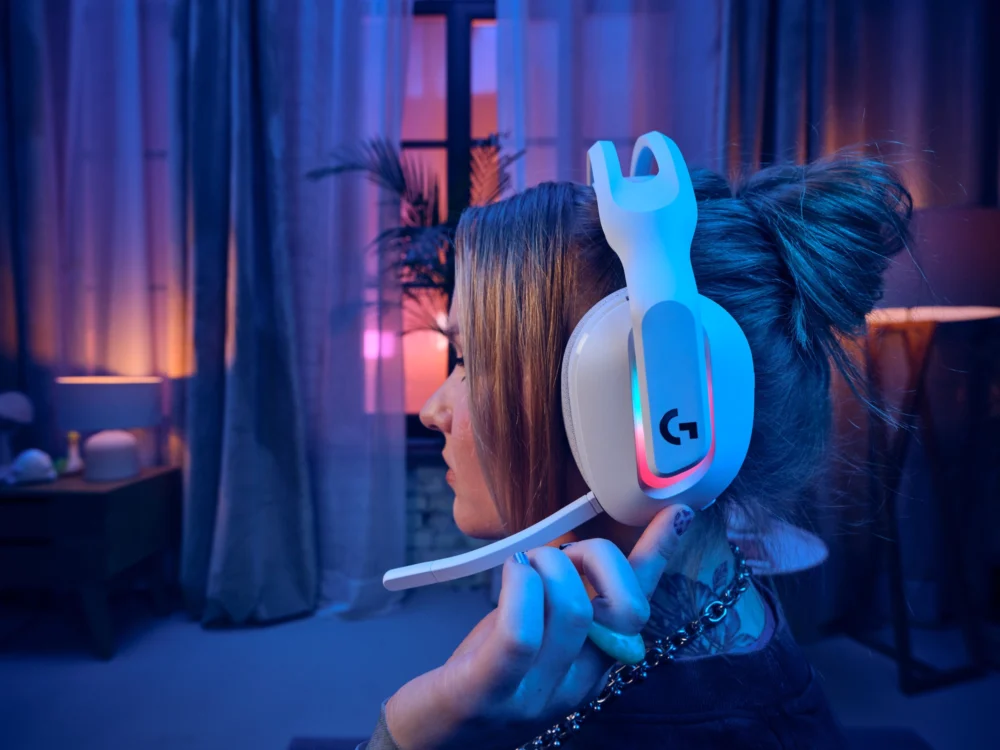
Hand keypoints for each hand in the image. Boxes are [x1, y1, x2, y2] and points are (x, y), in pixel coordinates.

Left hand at [384, 504, 692, 749]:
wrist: (426, 740)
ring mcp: (534, 694)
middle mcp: (576, 684)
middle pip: (623, 605)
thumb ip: (567, 601)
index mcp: (593, 666)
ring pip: (572, 609)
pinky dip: (520, 590)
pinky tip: (512, 571)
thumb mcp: (535, 632)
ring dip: (548, 564)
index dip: (661, 555)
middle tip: (548, 557)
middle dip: (595, 556)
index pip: (639, 605)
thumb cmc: (480, 671)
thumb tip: (586, 551)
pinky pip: (521, 637)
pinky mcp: (486, 694)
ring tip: (519, 566)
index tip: (680, 510)